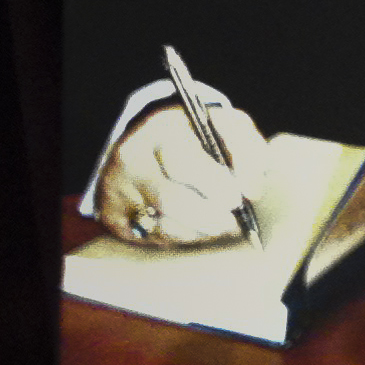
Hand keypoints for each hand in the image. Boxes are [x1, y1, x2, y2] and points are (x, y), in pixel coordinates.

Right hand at [94, 103, 267, 247]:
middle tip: (232, 221)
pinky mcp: (111, 214)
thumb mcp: (224, 126)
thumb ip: (247, 148)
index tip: (242, 196)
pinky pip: (152, 239)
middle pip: (171, 200)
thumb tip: (253, 190)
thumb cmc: (199, 137)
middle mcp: (132, 157)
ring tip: (219, 225)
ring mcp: (117, 187)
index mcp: (161, 129)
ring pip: (164, 225)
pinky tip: (194, 228)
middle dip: (210, 216)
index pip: (187, 164)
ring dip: (200, 231)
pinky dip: (180, 238)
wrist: (148, 140)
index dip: (218, 186)